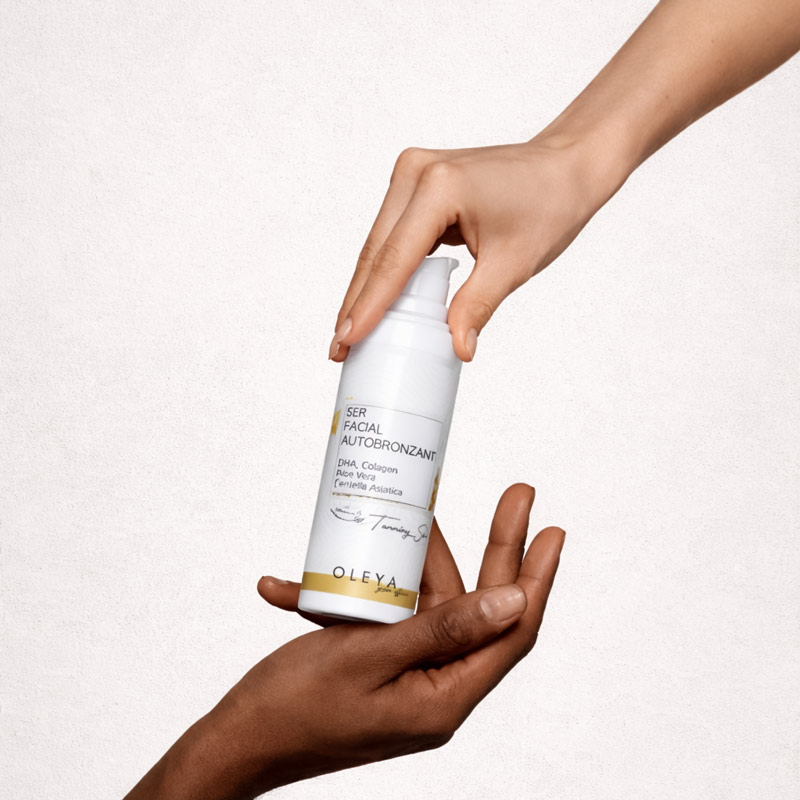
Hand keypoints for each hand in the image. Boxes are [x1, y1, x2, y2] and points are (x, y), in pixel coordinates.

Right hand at [125, 484, 564, 798]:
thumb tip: (515, 601)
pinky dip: (359, 592)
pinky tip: (301, 586)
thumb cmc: (293, 707)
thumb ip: (444, 628)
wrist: (234, 744)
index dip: (537, 577)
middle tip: (517, 495)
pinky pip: (387, 618)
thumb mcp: (370, 656)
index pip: (513, 632)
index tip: (551, 528)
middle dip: (497, 550)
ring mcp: (406, 677)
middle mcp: (433, 688)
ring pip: (432, 605)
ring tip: (414, 517)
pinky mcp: (378, 666)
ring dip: (420, 561)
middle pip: (479, 609)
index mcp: (443, 697)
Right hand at [329, 0, 799, 364]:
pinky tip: (373, 303)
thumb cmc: (550, 204)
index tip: (347, 341)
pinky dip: (384, 271)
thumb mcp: (514, 264)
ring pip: (378, 245)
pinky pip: (392, 236)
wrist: (568, 164)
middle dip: (358, 303)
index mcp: (438, 188)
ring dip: (365, 289)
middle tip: (339, 349)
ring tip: (349, 334)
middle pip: (376, 253)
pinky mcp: (417, 183)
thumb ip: (476, 307)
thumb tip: (456, 350)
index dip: (370, 306)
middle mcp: (415, 173)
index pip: (395, 260)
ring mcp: (413, 174)